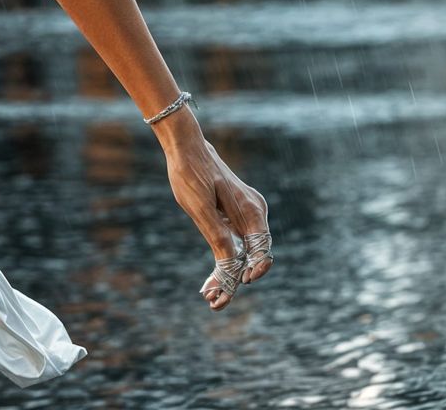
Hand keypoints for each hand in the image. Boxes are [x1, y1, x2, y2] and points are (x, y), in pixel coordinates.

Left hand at [157, 116, 272, 310]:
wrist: (185, 146)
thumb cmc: (190, 172)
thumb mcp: (199, 206)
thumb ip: (217, 234)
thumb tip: (231, 265)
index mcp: (251, 209)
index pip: (261, 250)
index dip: (251, 271)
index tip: (238, 284)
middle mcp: (253, 213)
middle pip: (252, 255)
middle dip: (234, 280)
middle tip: (214, 300)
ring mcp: (245, 214)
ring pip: (243, 252)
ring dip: (228, 274)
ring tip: (210, 294)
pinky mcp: (233, 215)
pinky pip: (235, 243)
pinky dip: (224, 261)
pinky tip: (211, 279)